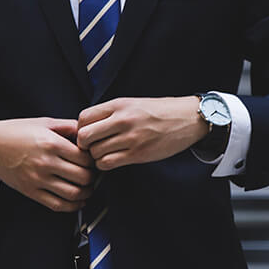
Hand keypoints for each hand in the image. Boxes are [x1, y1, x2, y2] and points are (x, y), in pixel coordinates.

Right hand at [0, 118, 96, 211]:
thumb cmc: (16, 132)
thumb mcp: (44, 122)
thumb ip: (68, 126)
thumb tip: (88, 132)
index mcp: (51, 143)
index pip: (85, 158)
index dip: (94, 160)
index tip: (93, 159)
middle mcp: (45, 163)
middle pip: (83, 177)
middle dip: (92, 177)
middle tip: (93, 173)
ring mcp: (38, 179)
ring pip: (73, 194)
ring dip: (86, 193)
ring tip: (88, 187)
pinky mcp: (31, 191)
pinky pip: (57, 205)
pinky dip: (73, 206)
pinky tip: (78, 201)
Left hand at [77, 96, 209, 170]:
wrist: (187, 118)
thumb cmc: (159, 111)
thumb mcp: (132, 103)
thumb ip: (110, 113)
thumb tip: (87, 126)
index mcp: (119, 105)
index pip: (83, 117)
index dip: (80, 128)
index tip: (88, 133)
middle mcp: (122, 120)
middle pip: (84, 136)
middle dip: (84, 145)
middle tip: (92, 147)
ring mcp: (130, 138)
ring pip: (95, 153)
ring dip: (96, 156)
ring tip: (105, 153)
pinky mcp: (138, 154)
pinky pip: (108, 163)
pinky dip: (105, 164)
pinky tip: (113, 160)